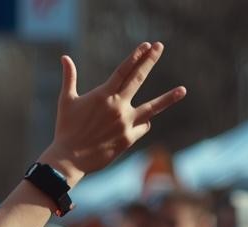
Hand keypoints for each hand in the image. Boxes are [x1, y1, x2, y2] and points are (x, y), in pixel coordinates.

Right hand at [42, 43, 186, 180]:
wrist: (69, 159)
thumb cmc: (66, 129)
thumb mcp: (66, 101)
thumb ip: (69, 78)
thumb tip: (64, 57)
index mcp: (102, 96)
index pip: (123, 71)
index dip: (135, 57)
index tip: (146, 46)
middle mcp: (117, 107)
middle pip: (138, 79)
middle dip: (149, 61)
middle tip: (159, 47)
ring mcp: (125, 123)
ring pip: (153, 108)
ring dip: (168, 98)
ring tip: (183, 90)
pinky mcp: (128, 139)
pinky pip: (143, 126)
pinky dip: (142, 123)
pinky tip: (136, 125)